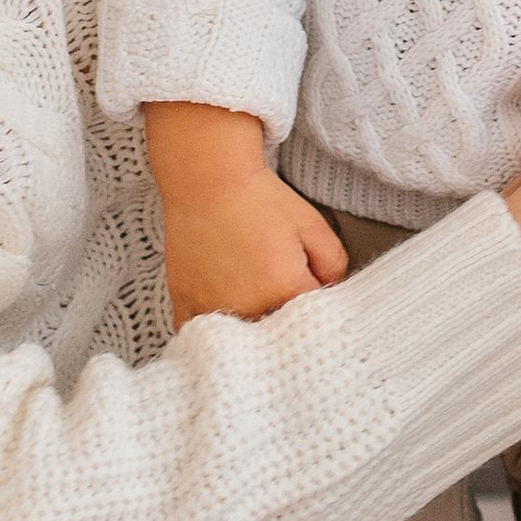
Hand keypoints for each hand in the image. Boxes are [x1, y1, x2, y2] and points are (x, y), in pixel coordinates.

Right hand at [145, 103, 348, 328]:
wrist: (208, 180)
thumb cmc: (261, 199)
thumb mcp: (312, 225)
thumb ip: (334, 264)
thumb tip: (332, 292)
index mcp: (286, 290)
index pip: (313, 318)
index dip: (315, 304)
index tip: (307, 290)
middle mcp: (250, 308)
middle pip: (278, 334)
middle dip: (285, 319)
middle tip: (277, 288)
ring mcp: (214, 309)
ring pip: (242, 340)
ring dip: (251, 328)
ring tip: (249, 295)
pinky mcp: (186, 305)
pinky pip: (202, 335)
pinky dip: (214, 333)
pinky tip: (221, 314)